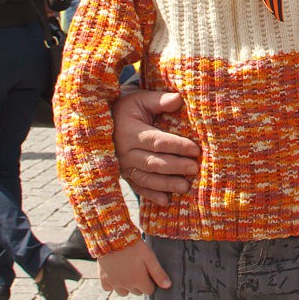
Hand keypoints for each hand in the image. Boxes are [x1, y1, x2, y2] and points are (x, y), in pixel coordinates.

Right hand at [97, 239, 170, 295]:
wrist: (113, 237)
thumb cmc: (134, 246)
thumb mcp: (149, 257)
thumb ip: (158, 273)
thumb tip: (168, 286)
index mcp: (138, 280)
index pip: (149, 291)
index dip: (151, 282)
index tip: (149, 271)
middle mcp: (125, 285)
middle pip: (137, 292)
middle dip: (140, 283)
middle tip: (139, 268)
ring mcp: (113, 283)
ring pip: (123, 292)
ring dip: (127, 285)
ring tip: (128, 270)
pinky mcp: (103, 279)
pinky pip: (109, 288)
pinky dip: (113, 283)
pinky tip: (116, 273)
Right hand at [113, 91, 199, 205]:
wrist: (103, 121)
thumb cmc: (128, 108)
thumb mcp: (141, 99)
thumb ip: (160, 100)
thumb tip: (179, 98)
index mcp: (130, 131)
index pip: (157, 141)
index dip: (177, 146)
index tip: (195, 150)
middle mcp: (124, 151)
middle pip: (154, 162)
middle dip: (176, 167)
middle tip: (195, 169)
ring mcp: (123, 166)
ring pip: (147, 178)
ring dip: (167, 184)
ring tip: (186, 187)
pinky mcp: (123, 175)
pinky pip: (138, 187)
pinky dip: (151, 196)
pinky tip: (166, 201)